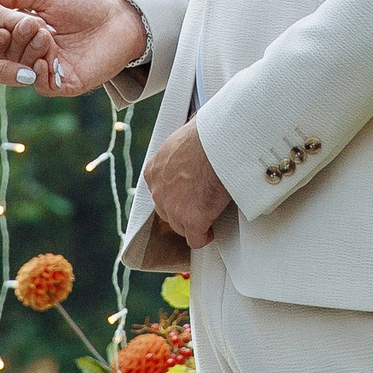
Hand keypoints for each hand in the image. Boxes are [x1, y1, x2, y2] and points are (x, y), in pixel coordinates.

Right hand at [0, 0, 145, 97]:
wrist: (119, 20)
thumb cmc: (86, 4)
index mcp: (33, 35)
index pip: (8, 40)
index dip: (1, 34)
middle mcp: (41, 55)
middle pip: (16, 57)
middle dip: (18, 44)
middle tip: (27, 28)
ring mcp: (54, 71)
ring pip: (28, 72)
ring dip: (30, 57)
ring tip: (43, 40)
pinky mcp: (68, 84)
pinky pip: (46, 86)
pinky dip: (40, 75)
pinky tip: (44, 61)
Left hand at [0, 3, 55, 87]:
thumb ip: (3, 71)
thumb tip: (32, 77)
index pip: (32, 25)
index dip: (38, 45)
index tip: (38, 65)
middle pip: (30, 34)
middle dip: (29, 54)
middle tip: (21, 72)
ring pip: (23, 44)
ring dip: (20, 60)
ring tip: (11, 74)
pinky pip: (12, 51)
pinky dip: (12, 63)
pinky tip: (8, 75)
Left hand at [143, 119, 231, 247]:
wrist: (217, 142)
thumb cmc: (207, 134)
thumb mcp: (182, 139)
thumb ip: (181, 152)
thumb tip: (193, 146)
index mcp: (154, 170)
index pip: (160, 192)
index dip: (175, 196)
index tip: (186, 196)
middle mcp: (158, 191)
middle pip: (167, 211)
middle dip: (182, 211)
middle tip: (199, 206)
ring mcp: (173, 207)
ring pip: (180, 226)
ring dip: (193, 223)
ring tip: (208, 217)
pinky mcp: (191, 219)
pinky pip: (196, 239)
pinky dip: (204, 237)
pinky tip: (211, 232)